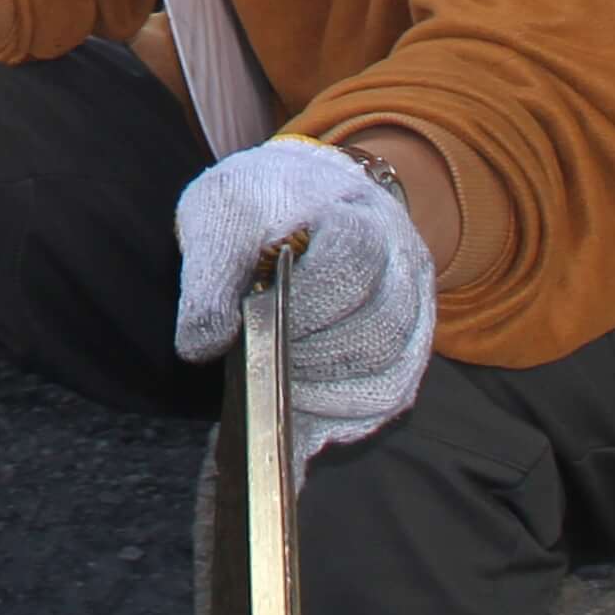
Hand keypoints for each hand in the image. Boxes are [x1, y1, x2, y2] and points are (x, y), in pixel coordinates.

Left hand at [170, 138, 438, 458]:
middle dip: (310, 356)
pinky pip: (387, 401)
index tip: (255, 312)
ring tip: (275, 382)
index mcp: (361, 216)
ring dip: (324, 393)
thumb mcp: (222, 214)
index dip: (302, 304)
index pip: (350, 267)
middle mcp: (404, 266)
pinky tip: (297, 410)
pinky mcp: (407, 354)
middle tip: (262, 356)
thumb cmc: (263, 203)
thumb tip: (200, 346)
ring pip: (387, 375)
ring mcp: (414, 313)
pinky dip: (340, 416)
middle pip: (376, 331)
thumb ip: (210, 275)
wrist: (304, 198)